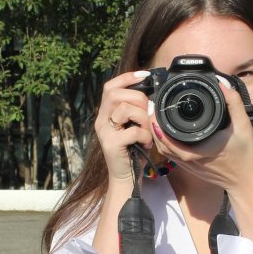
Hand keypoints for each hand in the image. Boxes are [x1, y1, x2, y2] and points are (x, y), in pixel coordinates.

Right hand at [96, 70, 154, 184]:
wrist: (127, 178)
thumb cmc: (134, 151)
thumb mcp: (134, 127)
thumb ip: (137, 111)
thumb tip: (152, 95)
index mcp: (106, 114)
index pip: (110, 87)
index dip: (126, 78)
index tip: (145, 75)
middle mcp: (101, 121)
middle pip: (116, 94)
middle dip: (138, 98)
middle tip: (148, 113)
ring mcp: (104, 133)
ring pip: (124, 109)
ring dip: (143, 118)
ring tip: (148, 131)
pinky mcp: (111, 145)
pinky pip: (133, 131)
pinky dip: (144, 136)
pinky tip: (146, 143)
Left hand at [151, 76, 252, 195]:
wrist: (247, 180)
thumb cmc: (246, 155)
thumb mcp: (244, 125)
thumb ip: (234, 103)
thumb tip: (223, 85)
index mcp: (202, 150)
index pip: (171, 142)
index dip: (159, 128)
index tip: (155, 111)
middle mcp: (192, 160)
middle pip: (162, 146)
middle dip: (154, 128)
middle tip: (152, 110)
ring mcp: (190, 166)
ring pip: (165, 153)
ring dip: (158, 136)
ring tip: (156, 118)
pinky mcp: (191, 169)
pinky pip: (172, 156)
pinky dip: (165, 144)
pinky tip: (165, 133)